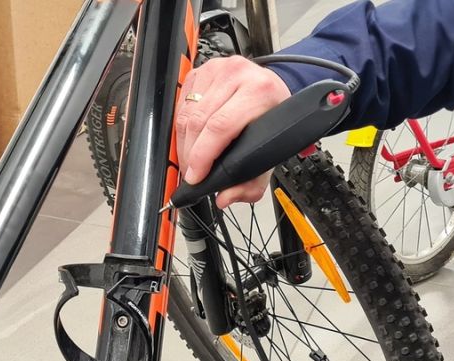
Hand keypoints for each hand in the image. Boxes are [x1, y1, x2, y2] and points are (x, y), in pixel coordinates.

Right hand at [176, 55, 291, 207]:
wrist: (272, 87)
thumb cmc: (271, 116)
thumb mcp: (271, 150)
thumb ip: (252, 182)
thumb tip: (226, 197)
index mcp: (260, 92)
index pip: (220, 127)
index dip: (202, 155)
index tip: (195, 176)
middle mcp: (238, 75)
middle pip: (198, 122)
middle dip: (190, 155)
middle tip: (191, 174)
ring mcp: (217, 69)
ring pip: (186, 113)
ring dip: (183, 143)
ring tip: (190, 160)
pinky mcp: (202, 70)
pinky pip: (181, 103)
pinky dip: (181, 127)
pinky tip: (190, 138)